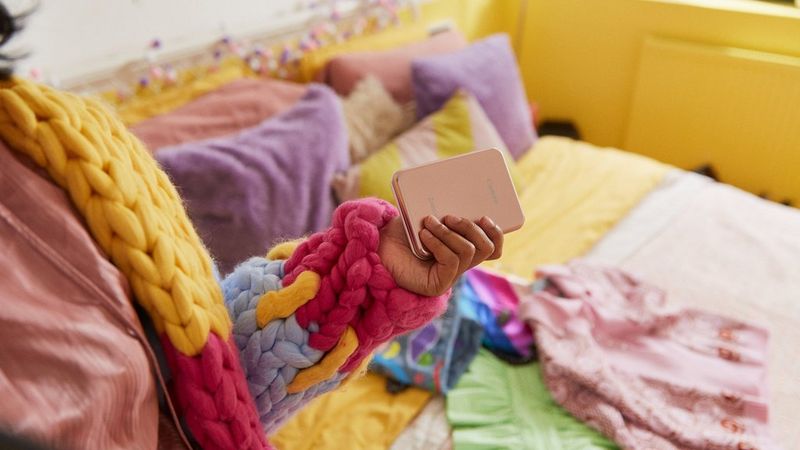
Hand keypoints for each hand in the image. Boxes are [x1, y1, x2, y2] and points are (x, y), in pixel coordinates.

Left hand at [378, 215, 503, 296]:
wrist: (376, 246)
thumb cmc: (400, 231)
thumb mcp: (426, 215)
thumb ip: (444, 211)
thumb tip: (463, 195)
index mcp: (462, 248)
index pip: (493, 248)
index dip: (496, 233)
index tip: (484, 216)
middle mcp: (460, 264)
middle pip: (487, 249)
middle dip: (472, 228)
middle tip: (450, 217)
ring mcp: (450, 276)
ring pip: (470, 252)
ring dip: (449, 233)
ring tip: (429, 223)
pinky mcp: (438, 285)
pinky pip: (451, 260)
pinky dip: (439, 243)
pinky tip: (423, 236)